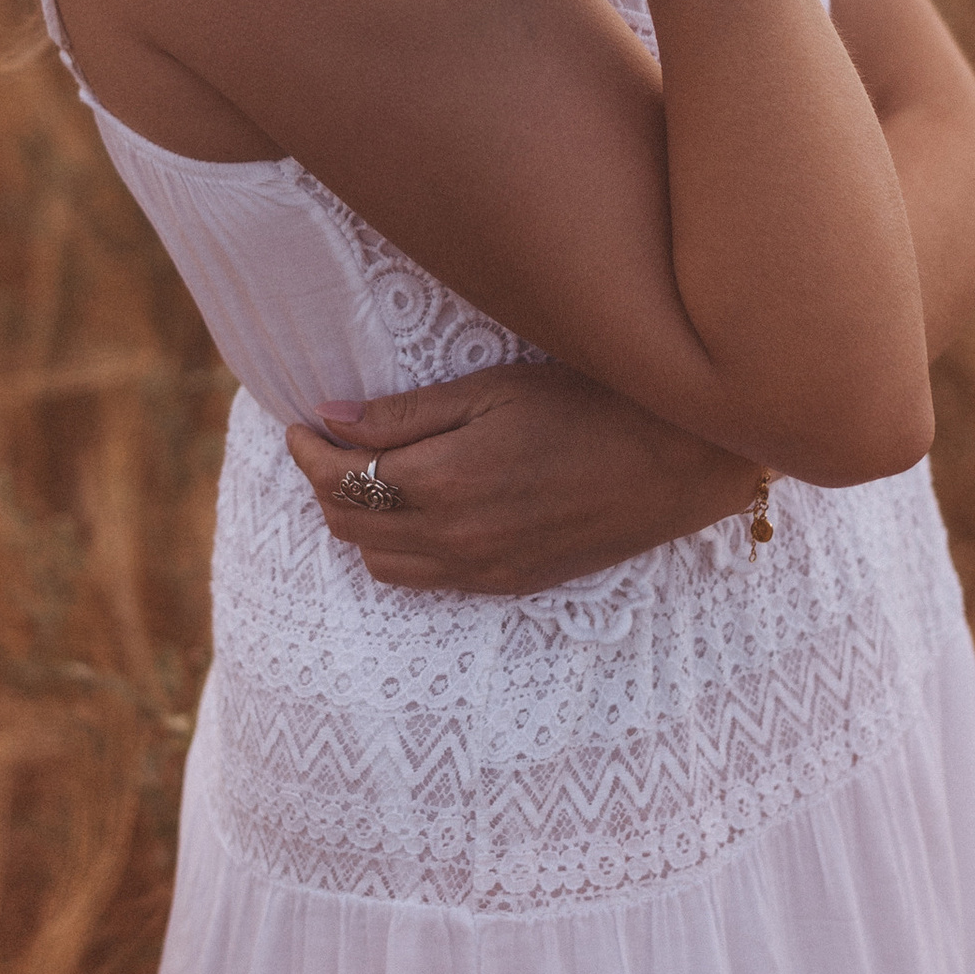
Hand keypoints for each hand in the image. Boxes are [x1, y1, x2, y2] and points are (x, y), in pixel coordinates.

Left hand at [283, 362, 764, 595]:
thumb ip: (405, 414)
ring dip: (357, 522)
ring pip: (380, 563)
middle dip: (324, 484)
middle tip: (326, 443)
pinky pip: (424, 582)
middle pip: (350, 526)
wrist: (674, 461)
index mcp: (444, 483)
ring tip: (363, 477)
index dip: (308, 450)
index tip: (300, 422)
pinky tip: (410, 513)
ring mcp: (481, 570)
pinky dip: (397, 551)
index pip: (341, 480)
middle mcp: (454, 539)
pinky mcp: (508, 583)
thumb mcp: (490, 389)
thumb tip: (330, 419)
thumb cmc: (586, 404)